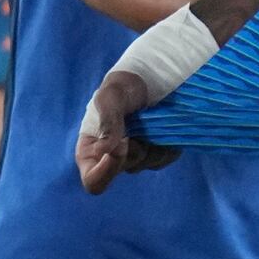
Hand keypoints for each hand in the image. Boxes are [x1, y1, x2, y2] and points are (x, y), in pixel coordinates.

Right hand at [75, 69, 179, 193]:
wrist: (149, 77)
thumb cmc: (122, 86)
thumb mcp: (111, 96)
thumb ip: (108, 119)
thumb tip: (107, 149)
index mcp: (91, 150)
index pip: (93, 181)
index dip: (105, 172)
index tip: (121, 146)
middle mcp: (113, 158)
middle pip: (124, 169)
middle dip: (133, 147)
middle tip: (138, 122)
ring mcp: (137, 157)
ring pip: (147, 163)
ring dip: (152, 142)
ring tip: (150, 118)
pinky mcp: (158, 153)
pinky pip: (165, 157)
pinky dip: (166, 141)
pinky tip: (162, 124)